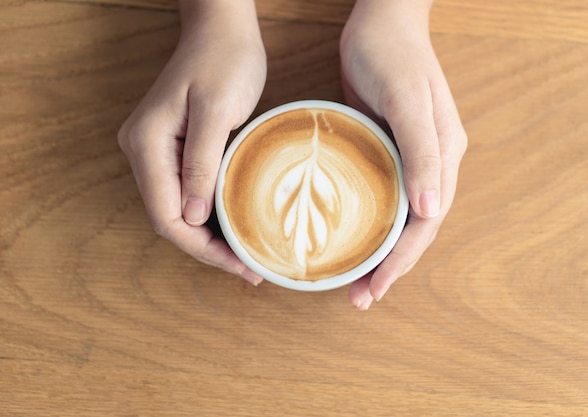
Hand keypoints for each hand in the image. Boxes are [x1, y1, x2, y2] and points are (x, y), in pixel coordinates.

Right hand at [118, 0, 265, 284]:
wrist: (222, 29)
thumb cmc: (224, 61)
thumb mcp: (216, 112)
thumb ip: (201, 165)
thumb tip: (191, 218)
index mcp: (147, 145)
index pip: (167, 216)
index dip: (202, 248)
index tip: (240, 265)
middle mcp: (144, 152)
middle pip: (170, 218)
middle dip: (208, 248)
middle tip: (249, 267)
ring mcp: (156, 151)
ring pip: (179, 210)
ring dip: (210, 236)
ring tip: (246, 255)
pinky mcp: (174, 148)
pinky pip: (187, 192)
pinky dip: (210, 214)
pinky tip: (234, 225)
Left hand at [340, 0, 466, 308]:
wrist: (380, 20)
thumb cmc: (392, 55)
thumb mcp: (407, 101)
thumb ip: (422, 153)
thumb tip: (432, 211)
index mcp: (443, 157)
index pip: (426, 224)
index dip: (402, 260)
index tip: (375, 288)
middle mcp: (429, 164)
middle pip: (414, 229)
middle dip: (390, 267)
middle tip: (359, 297)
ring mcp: (407, 158)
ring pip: (397, 218)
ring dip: (379, 252)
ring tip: (354, 282)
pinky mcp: (385, 149)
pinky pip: (380, 196)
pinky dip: (368, 223)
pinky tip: (348, 237)